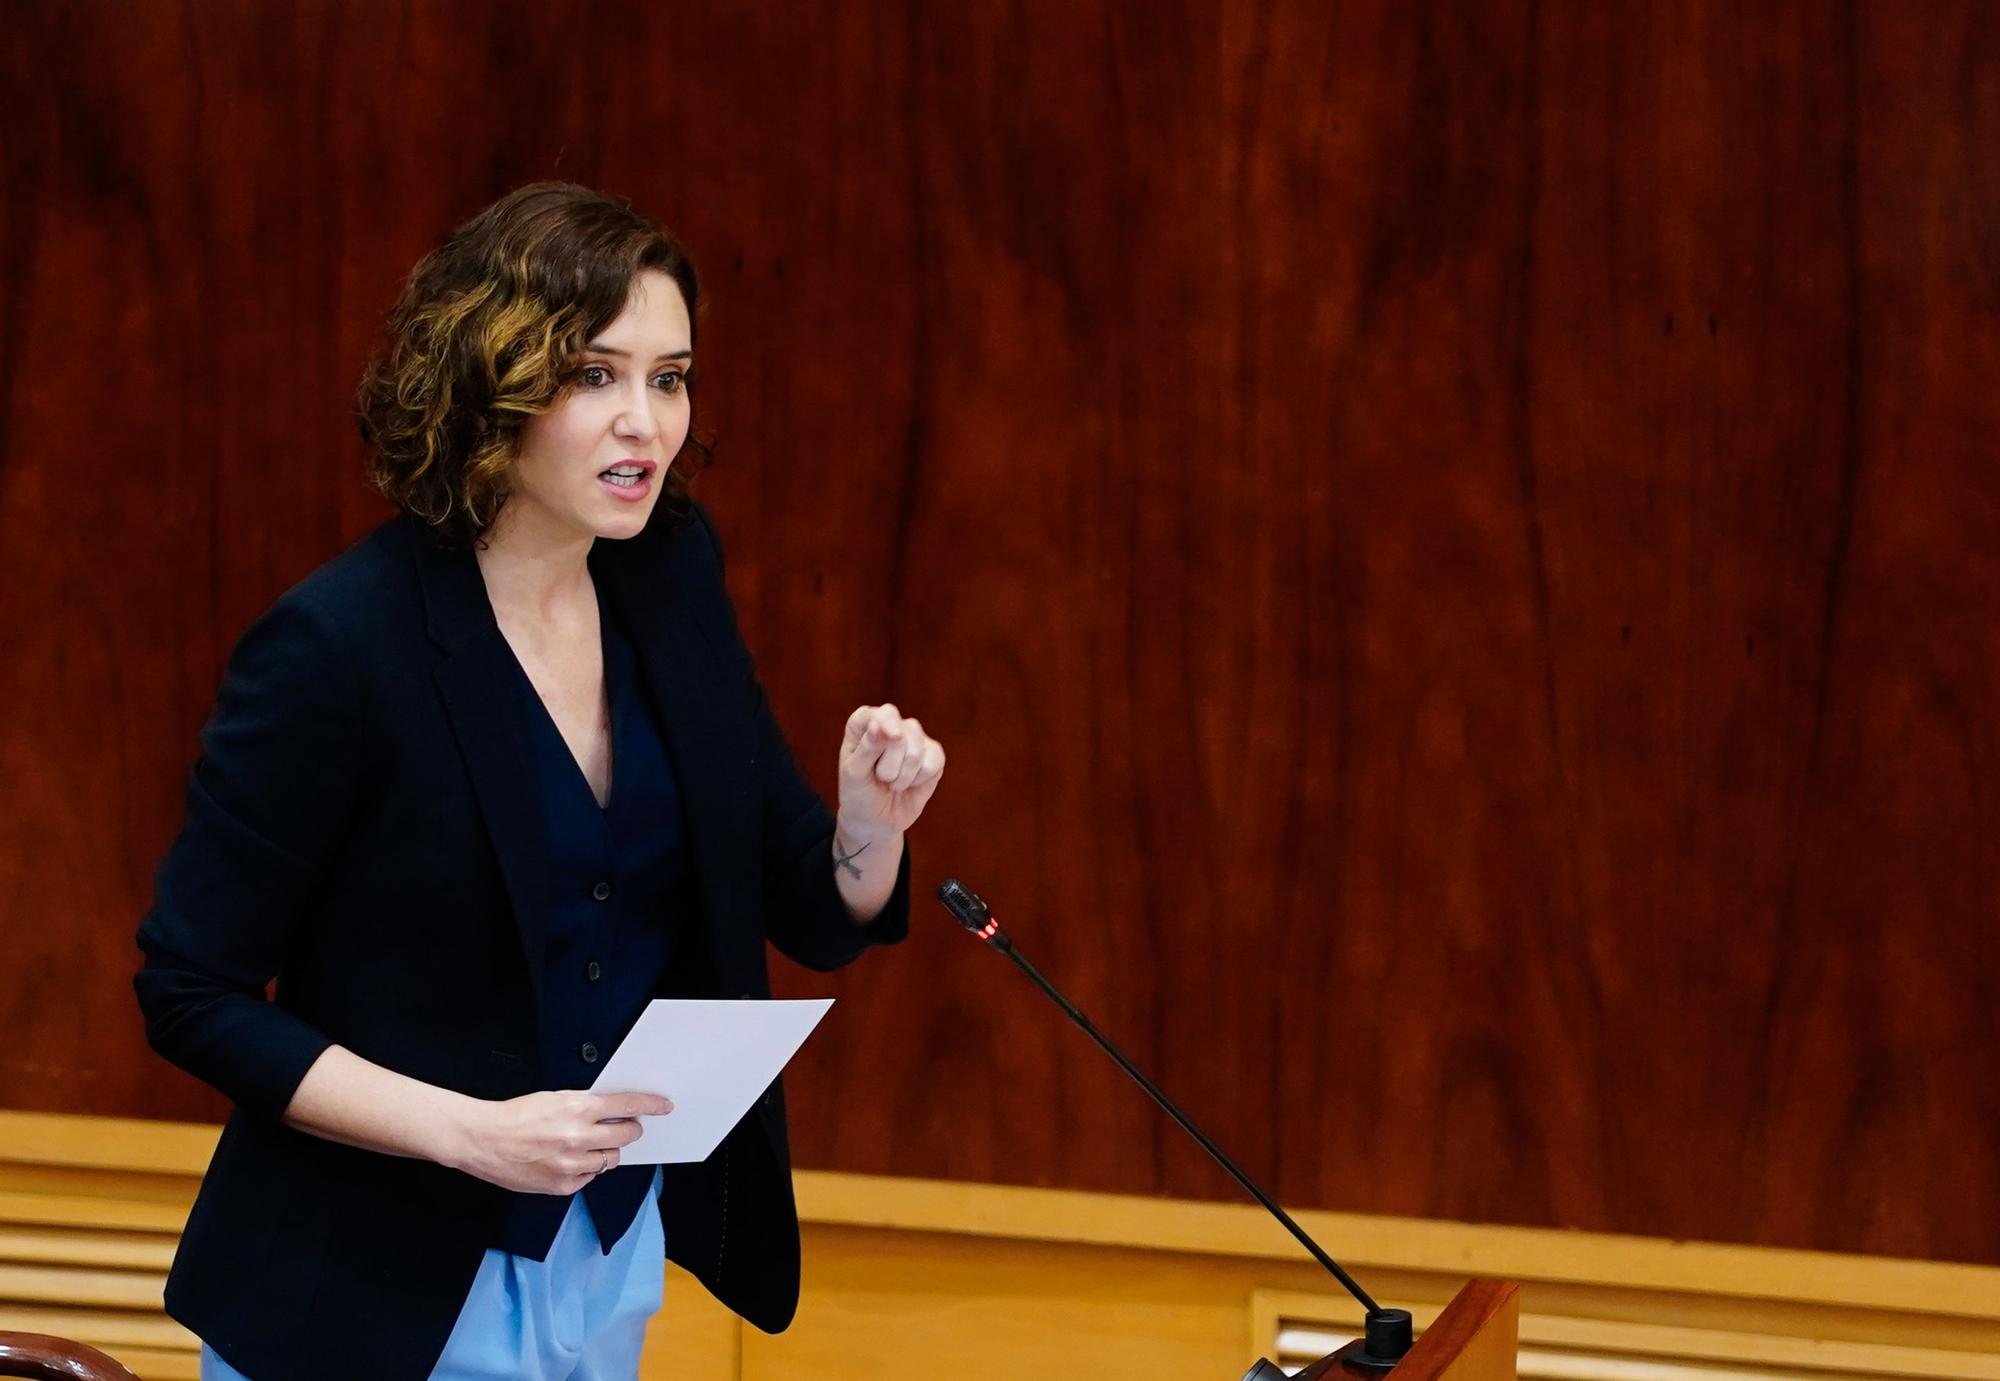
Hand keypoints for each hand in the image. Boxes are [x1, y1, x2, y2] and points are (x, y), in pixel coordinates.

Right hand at [444, 1090, 671, 1194]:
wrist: (484, 1140)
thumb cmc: (516, 1115)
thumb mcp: (555, 1097)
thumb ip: (586, 1104)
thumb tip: (612, 1109)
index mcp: (578, 1109)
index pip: (627, 1105)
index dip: (650, 1105)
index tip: (663, 1106)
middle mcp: (579, 1137)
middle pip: (626, 1135)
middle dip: (630, 1129)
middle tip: (627, 1126)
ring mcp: (572, 1164)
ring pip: (610, 1159)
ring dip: (606, 1150)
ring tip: (587, 1144)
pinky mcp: (563, 1186)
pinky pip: (590, 1177)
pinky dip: (586, 1168)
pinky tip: (569, 1160)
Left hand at [837, 704, 944, 839]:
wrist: (877, 821)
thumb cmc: (859, 795)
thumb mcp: (854, 776)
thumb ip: (866, 750)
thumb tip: (877, 725)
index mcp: (863, 727)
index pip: (876, 714)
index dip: (886, 721)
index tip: (893, 735)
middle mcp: (890, 727)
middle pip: (903, 731)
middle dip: (891, 764)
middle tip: (880, 778)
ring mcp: (914, 739)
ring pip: (918, 748)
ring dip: (904, 775)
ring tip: (892, 783)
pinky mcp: (933, 755)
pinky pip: (935, 760)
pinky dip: (921, 778)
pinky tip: (910, 784)